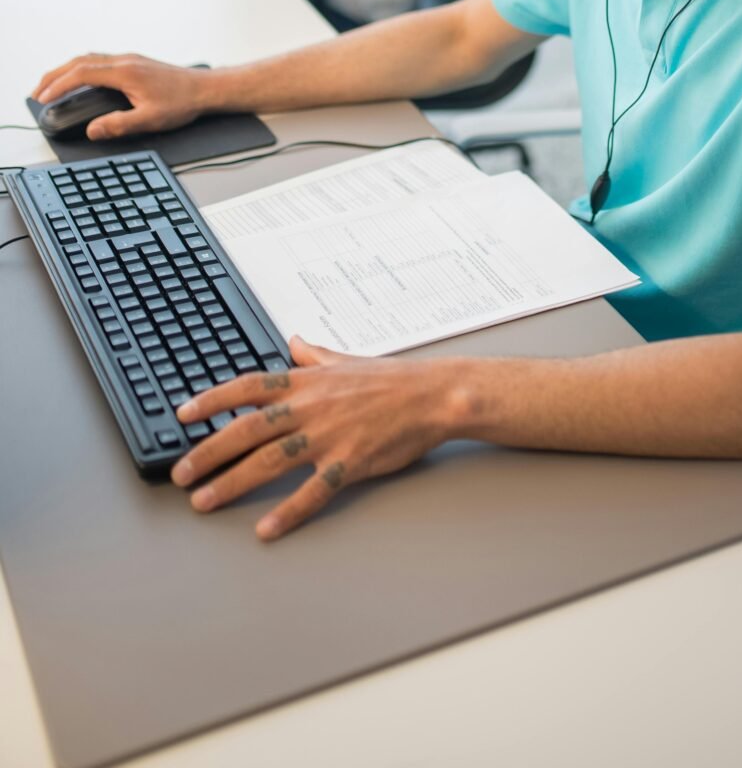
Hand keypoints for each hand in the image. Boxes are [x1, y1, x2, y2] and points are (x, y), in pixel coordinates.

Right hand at [32, 51, 207, 138]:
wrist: (205, 88)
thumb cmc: (183, 102)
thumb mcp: (150, 119)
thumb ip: (119, 125)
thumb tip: (93, 129)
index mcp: (125, 72)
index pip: (81, 74)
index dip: (59, 85)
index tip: (44, 96)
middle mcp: (125, 61)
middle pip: (79, 61)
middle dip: (55, 75)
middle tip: (38, 91)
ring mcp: (130, 60)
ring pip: (89, 59)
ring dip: (67, 70)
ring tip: (52, 86)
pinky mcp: (135, 63)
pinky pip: (99, 60)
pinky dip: (81, 69)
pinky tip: (80, 80)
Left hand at [171, 337, 464, 539]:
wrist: (433, 395)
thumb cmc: (392, 378)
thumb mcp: (345, 359)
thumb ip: (314, 354)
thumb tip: (294, 340)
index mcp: (306, 381)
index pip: (247, 387)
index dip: (211, 400)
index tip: (182, 415)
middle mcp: (310, 406)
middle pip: (247, 429)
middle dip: (208, 452)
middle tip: (179, 474)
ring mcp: (328, 435)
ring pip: (269, 460)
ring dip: (232, 483)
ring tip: (203, 502)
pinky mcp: (350, 462)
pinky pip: (313, 490)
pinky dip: (288, 510)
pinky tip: (265, 528)